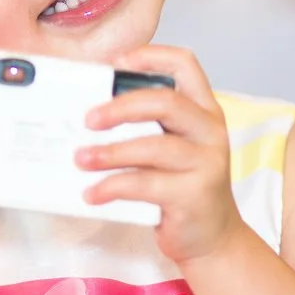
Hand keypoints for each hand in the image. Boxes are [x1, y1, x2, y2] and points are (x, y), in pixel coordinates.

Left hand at [77, 46, 243, 264]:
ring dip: (111, 152)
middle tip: (89, 119)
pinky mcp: (193, 195)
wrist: (212, 237)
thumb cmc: (183, 187)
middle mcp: (210, 132)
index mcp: (203, 111)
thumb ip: (146, 127)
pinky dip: (113, 186)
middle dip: (121, 107)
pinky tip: (94, 192)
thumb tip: (89, 114)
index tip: (116, 62)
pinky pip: (146, 185)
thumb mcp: (172, 148)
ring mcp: (206, 163)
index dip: (151, 56)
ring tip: (82, 158)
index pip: (185, 65)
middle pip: (167, 102)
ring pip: (154, 146)